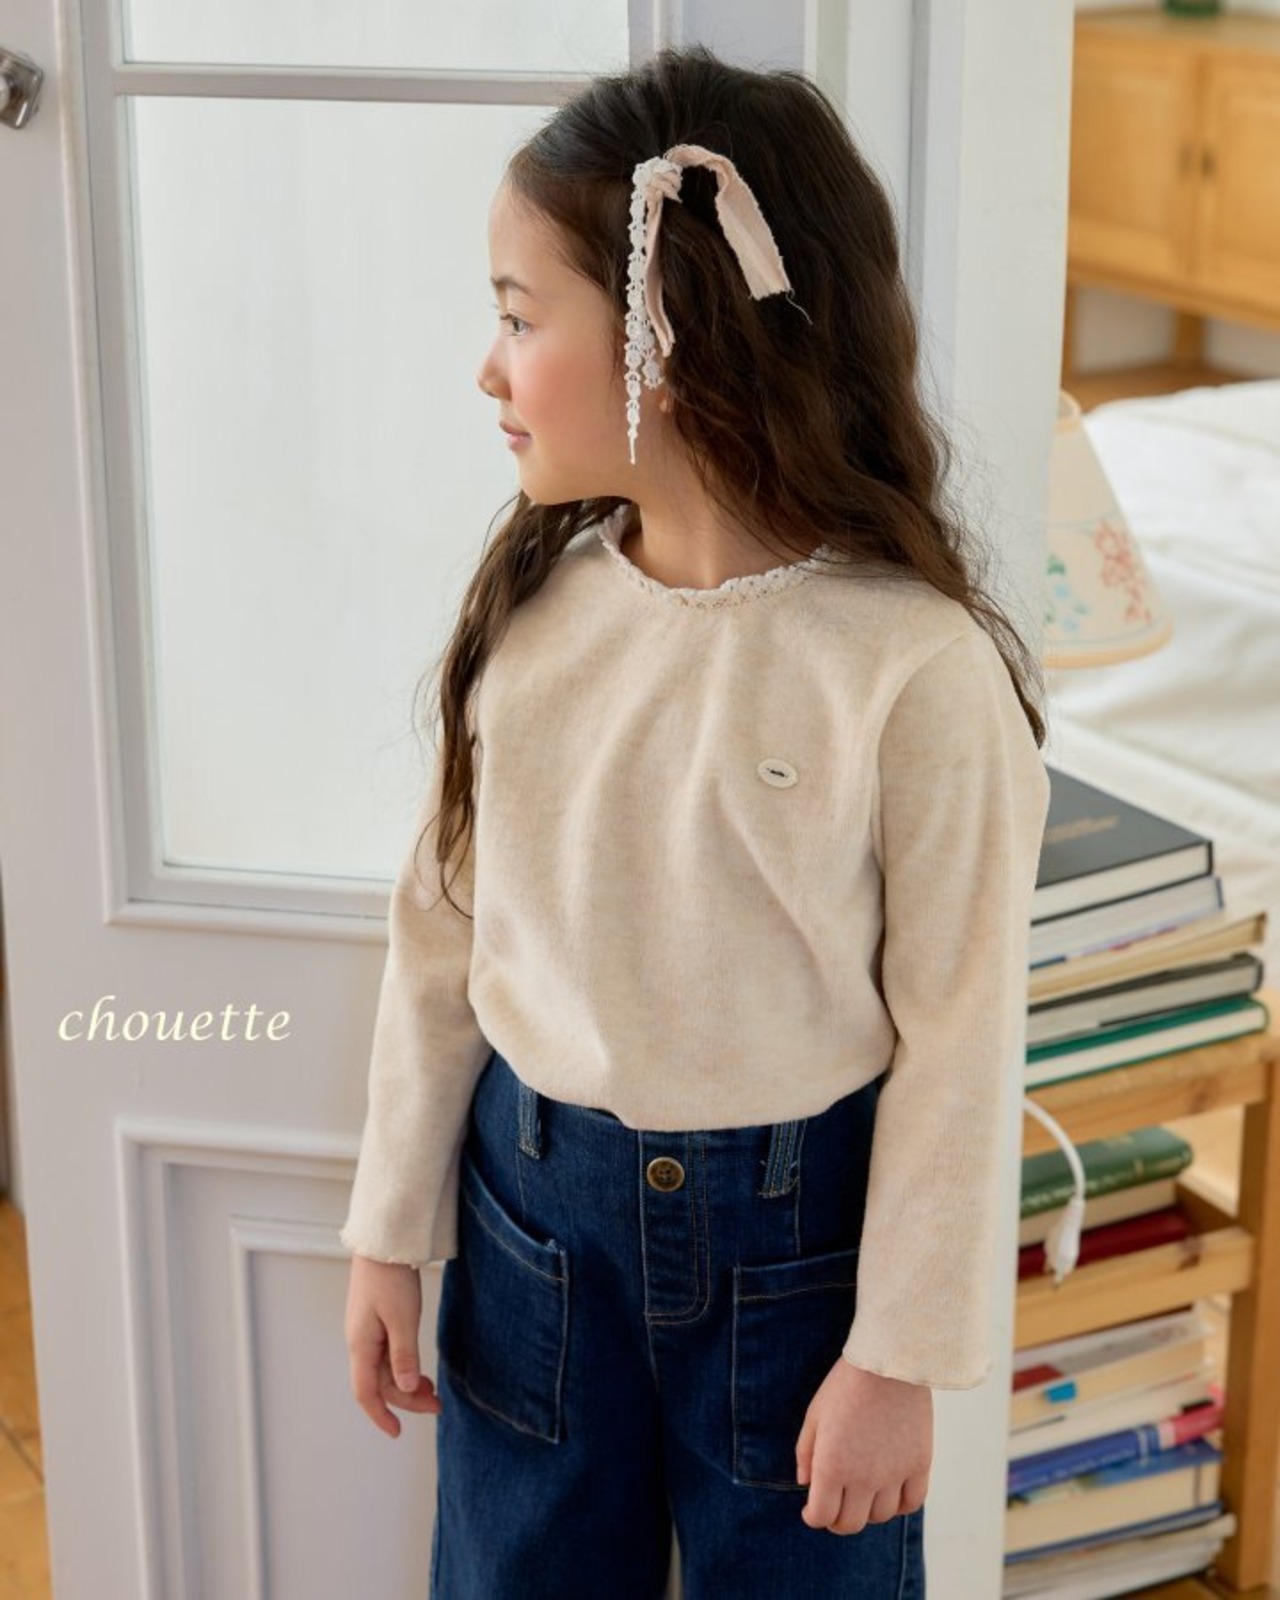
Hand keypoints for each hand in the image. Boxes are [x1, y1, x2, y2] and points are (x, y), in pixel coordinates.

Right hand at [344, 1254, 443, 1436]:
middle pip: (379, 1383)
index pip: (365, 1393)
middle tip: (437, 1405)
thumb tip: (406, 1388)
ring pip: (385, 1369)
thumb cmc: (390, 1277)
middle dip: (406, 1398)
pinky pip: (388, 1353)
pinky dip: (405, 1365)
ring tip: (432, 1389)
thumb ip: (404, 1356)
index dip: (380, 1416)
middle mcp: (360, 1341)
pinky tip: (419, 1367)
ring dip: (407, 1383)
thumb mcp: (402, 1319)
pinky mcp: (376, 1318)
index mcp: (361, 1345)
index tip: (397, 1432)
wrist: (383, 1240)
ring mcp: (367, 1330)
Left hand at [795, 1357, 931, 1533]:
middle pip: (850, 1524)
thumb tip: (805, 1485)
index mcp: (832, 1466)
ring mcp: (894, 1474)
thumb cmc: (845, 1385)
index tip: (812, 1509)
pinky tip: (889, 1492)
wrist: (887, 1363)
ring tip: (861, 1492)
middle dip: (837, 1519)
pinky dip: (899, 1505)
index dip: (813, 1516)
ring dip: (867, 1510)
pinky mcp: (919, 1465)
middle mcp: (864, 1478)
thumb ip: (805, 1453)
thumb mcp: (814, 1415)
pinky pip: (911, 1504)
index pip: (822, 1516)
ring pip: (880, 1516)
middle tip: (835, 1504)